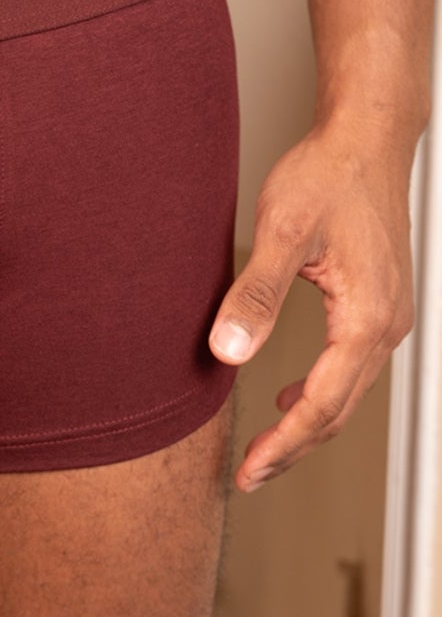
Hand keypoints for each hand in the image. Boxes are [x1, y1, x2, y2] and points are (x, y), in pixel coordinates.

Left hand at [208, 112, 416, 492]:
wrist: (367, 139)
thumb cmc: (328, 176)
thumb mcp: (283, 232)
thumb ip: (255, 295)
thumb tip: (228, 351)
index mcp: (367, 317)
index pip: (322, 403)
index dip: (284, 444)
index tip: (249, 471)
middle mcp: (387, 325)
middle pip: (339, 411)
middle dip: (294, 449)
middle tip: (249, 477)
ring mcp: (389, 317)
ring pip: (349, 394)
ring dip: (308, 427)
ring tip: (266, 452)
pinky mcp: (380, 305)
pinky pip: (353, 368)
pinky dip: (322, 394)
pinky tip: (293, 396)